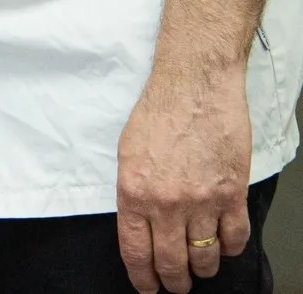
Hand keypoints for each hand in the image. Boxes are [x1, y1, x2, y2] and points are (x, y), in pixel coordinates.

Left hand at [116, 66, 252, 292]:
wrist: (194, 87)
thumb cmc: (158, 113)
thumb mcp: (127, 154)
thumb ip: (133, 193)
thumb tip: (139, 225)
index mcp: (134, 192)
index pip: (135, 251)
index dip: (142, 277)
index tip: (147, 287)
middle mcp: (167, 202)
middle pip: (171, 262)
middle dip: (174, 281)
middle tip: (176, 284)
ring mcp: (202, 201)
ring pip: (205, 256)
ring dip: (203, 268)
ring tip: (200, 267)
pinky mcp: (232, 194)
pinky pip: (235, 237)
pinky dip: (230, 248)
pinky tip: (224, 245)